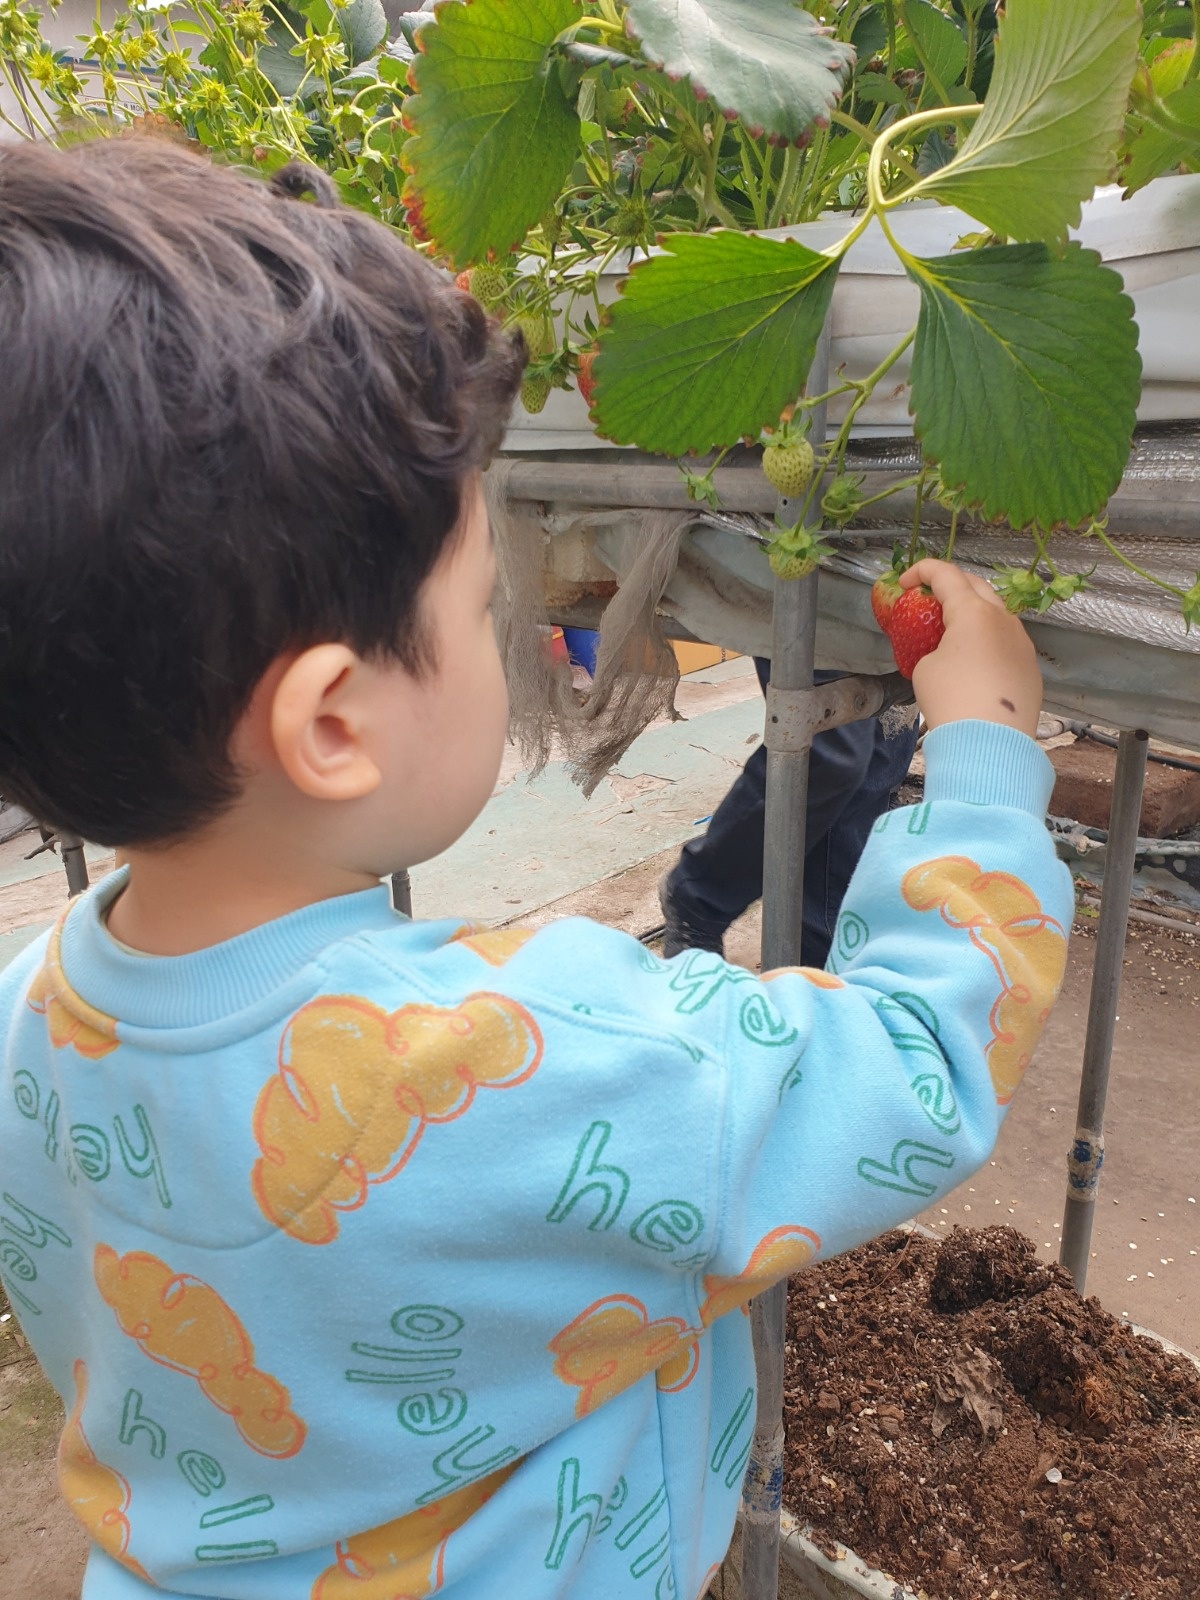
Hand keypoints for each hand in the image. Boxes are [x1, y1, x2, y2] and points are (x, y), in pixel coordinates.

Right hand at [899, 560, 1041, 737]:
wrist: (990, 743)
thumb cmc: (951, 699)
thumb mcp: (925, 667)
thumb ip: (935, 646)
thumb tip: (950, 651)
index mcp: (973, 612)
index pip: (946, 575)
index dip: (922, 571)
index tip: (905, 581)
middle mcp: (1003, 620)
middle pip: (977, 586)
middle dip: (952, 585)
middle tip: (930, 598)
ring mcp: (1022, 643)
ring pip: (997, 614)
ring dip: (974, 613)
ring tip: (953, 631)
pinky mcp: (1030, 668)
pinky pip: (1006, 642)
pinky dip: (987, 641)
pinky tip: (974, 662)